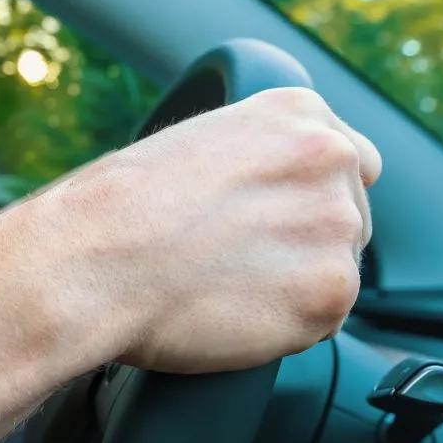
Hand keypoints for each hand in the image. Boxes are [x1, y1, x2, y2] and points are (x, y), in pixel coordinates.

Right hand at [39, 87, 380, 373]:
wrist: (90, 262)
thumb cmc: (117, 210)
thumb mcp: (196, 145)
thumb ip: (258, 159)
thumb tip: (276, 200)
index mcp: (298, 113)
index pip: (353, 163)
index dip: (308, 202)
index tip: (273, 223)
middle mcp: (330, 159)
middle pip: (349, 221)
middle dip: (303, 247)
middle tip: (235, 263)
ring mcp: (336, 225)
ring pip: (335, 272)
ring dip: (293, 289)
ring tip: (224, 287)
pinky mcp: (330, 292)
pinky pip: (322, 322)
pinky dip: (283, 329)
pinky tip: (231, 313)